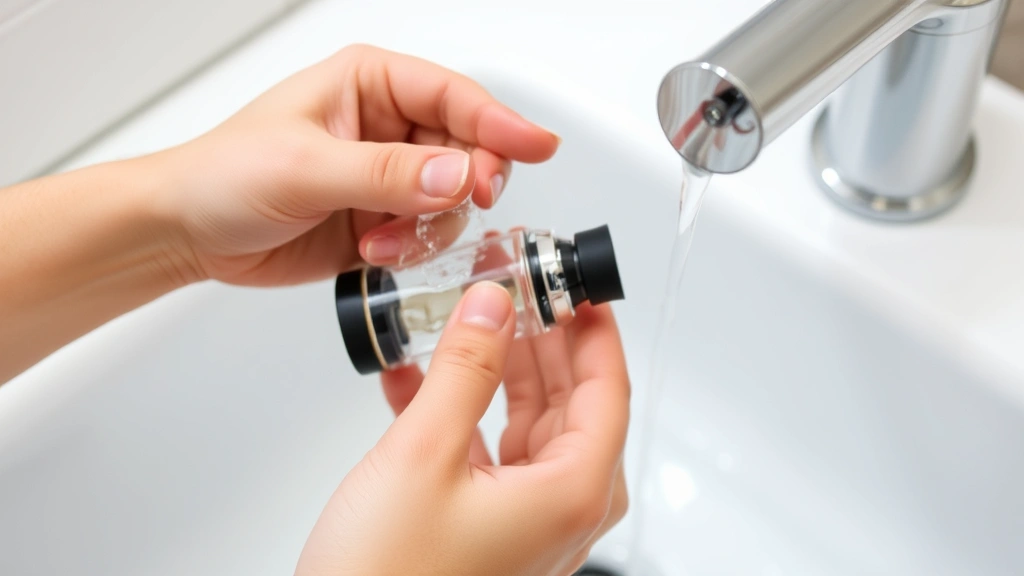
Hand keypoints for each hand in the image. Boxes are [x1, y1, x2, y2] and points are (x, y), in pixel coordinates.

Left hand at [151, 44, 558, 285]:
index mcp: (370, 84)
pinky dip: (413, 249)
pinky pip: (430, 235)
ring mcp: (389, 176)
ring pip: (454, 200)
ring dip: (429, 227)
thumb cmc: (224, 174)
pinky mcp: (384, 219)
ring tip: (381, 237)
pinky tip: (374, 251)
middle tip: (462, 202)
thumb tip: (455, 175)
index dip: (500, 122)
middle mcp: (388, 126)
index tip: (540, 145)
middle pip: (469, 149)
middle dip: (467, 183)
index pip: (455, 97)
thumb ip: (385, 174)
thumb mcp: (305, 167)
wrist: (190, 232)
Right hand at [295, 283, 629, 575]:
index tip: (578, 282)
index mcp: (571, 494)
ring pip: (528, 426)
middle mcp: (560, 512)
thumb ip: (464, 370)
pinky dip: (460, 413)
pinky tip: (417, 380)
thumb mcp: (423, 455)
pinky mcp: (487, 529)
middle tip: (520, 290)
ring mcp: (525, 523)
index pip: (607, 389)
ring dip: (498, 372)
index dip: (594, 329)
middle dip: (543, 341)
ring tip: (471, 323)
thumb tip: (492, 308)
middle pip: (571, 404)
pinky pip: (488, 454)